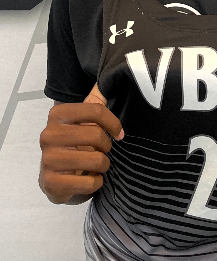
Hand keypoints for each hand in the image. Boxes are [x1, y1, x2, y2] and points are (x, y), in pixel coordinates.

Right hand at [39, 84, 121, 203]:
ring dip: (103, 165)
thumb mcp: (81, 122)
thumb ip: (96, 103)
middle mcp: (48, 135)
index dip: (113, 122)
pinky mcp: (51, 183)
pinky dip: (96, 183)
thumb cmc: (73, 146)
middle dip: (107, 146)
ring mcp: (47, 160)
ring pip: (96, 160)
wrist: (54, 179)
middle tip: (104, 151)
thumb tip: (112, 82)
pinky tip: (90, 180)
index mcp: (57, 115)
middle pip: (97, 135)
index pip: (96, 110)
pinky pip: (90, 183)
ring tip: (97, 166)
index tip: (119, 133)